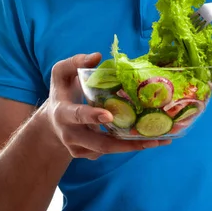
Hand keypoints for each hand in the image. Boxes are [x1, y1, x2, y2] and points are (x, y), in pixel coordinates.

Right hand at [47, 53, 170, 159]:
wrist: (52, 122)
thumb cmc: (62, 92)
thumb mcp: (62, 73)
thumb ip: (75, 62)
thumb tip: (97, 56)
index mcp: (63, 113)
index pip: (77, 115)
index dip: (92, 116)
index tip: (109, 115)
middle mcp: (71, 135)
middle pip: (99, 144)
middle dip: (125, 144)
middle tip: (150, 139)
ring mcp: (80, 148)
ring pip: (109, 150)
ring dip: (134, 146)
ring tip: (159, 141)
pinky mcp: (89, 154)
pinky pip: (111, 151)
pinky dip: (129, 145)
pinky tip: (151, 139)